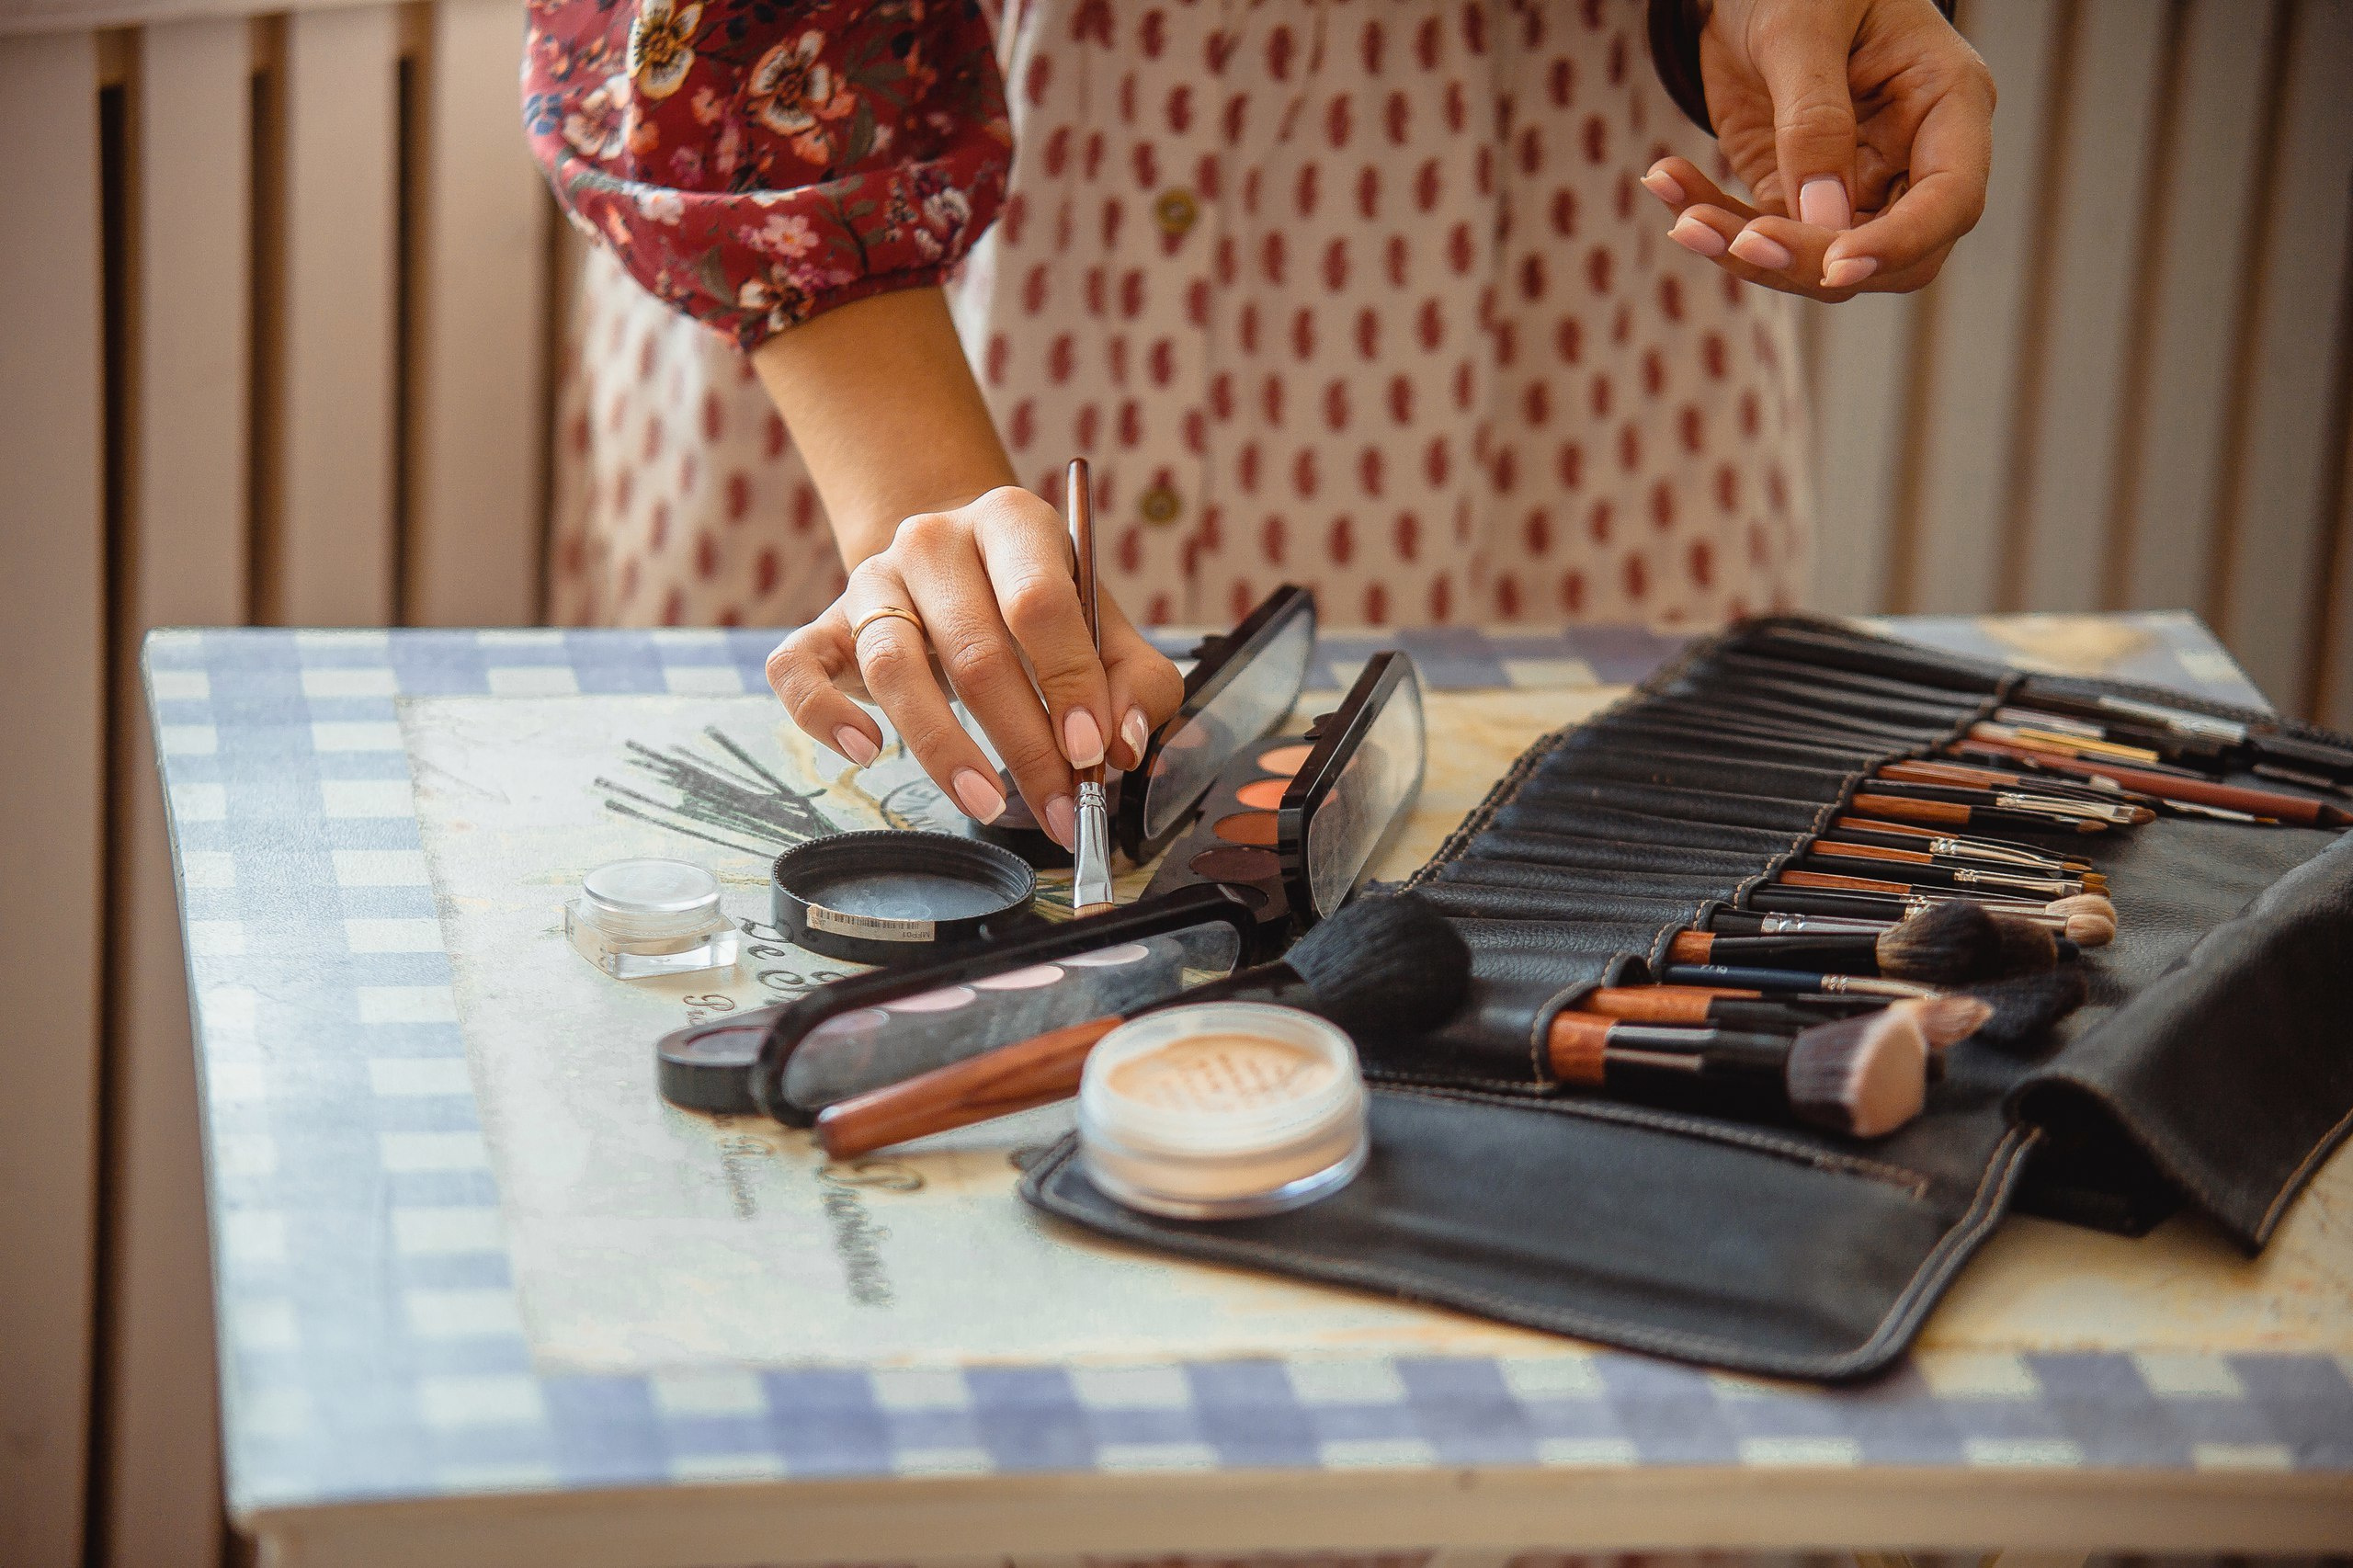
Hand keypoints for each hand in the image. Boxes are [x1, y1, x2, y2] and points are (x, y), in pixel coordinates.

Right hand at [763, 487, 1184, 846]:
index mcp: (1013, 522)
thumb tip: (1122, 746)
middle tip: (1057, 809)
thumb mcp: (1104, 628)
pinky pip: (798, 670)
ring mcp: (871, 581)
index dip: (1069, 682)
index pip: (1040, 602)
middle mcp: (934, 541)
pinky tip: (867, 753)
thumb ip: (1136, 682)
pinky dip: (825, 716)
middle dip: (1023, 743)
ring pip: (893, 665)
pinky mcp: (824, 626)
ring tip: (984, 803)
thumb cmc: (1040, 609)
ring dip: (942, 747)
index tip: (1090, 752)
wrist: (960, 565)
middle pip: (974, 649)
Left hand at [1641, 0, 1993, 299]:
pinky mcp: (1793, 192)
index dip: (1900, 244)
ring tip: (1686, 221)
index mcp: (1945, 102)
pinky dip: (1712, 223)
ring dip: (1746, 252)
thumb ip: (1815, 120)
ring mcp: (1854, 182)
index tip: (1837, 267)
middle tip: (1743, 243)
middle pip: (1887, 255)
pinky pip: (1758, 233)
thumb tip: (1824, 216)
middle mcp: (1910, 155)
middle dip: (1813, 262)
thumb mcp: (1804, 30)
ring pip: (1816, 260)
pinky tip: (1668, 184)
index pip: (1950, 200)